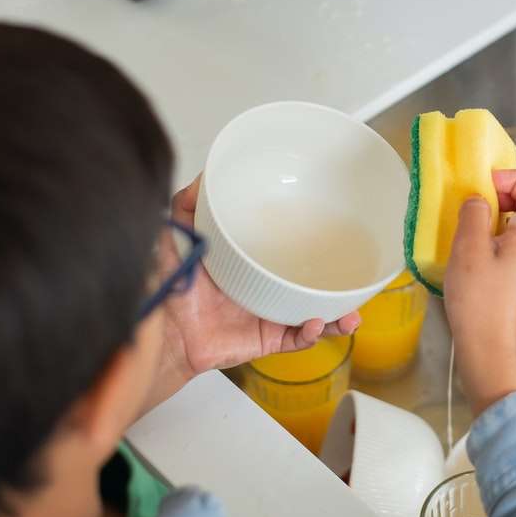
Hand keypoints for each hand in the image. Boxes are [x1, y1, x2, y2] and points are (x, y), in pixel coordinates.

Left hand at [140, 175, 359, 413]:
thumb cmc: (167, 289)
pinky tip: (317, 323)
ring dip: (335, 316)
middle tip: (354, 274)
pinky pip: (295, 341)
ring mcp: (265, 317)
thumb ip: (187, 204)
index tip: (331, 229)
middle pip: (307, 286)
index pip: (284, 252)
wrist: (160, 331)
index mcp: (247, 265)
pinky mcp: (263, 341)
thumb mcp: (176, 235)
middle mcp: (261, 290)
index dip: (309, 244)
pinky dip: (310, 334)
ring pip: (311, 317)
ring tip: (352, 312)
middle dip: (335, 284)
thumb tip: (204, 175)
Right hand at [443, 169, 515, 414]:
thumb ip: (475, 214)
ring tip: (478, 218)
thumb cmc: (479, 299)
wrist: (487, 345)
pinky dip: (502, 231)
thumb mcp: (469, 248)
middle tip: (486, 197)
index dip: (515, 178)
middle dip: (514, 191)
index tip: (486, 184)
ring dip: (507, 212)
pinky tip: (477, 242)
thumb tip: (479, 200)